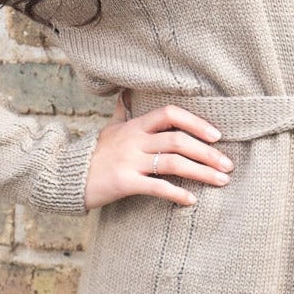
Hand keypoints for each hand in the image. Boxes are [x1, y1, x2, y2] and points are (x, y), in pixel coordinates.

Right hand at [83, 90, 233, 208]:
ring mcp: (129, 161)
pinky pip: (157, 187)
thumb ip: (122, 111)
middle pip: (178, 141)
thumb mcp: (109, 129)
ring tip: (222, 181)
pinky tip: (192, 200)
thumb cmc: (94, 154)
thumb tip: (124, 93)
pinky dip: (177, 193)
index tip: (216, 135)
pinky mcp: (124, 183)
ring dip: (202, 172)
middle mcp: (134, 140)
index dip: (196, 123)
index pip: (170, 114)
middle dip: (207, 153)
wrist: (66, 176)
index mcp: (135, 126)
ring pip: (173, 163)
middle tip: (228, 165)